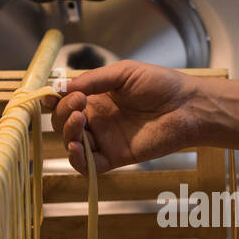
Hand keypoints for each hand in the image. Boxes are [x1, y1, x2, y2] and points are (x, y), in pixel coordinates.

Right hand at [42, 60, 201, 173]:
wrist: (187, 106)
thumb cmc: (161, 84)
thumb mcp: (123, 73)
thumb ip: (93, 80)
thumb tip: (62, 87)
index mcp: (96, 98)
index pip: (65, 102)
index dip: (54, 100)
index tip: (52, 94)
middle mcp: (97, 119)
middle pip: (64, 122)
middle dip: (63, 113)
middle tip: (79, 102)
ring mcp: (105, 139)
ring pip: (72, 143)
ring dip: (68, 132)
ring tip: (79, 118)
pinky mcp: (115, 157)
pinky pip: (89, 165)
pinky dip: (77, 158)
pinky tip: (77, 146)